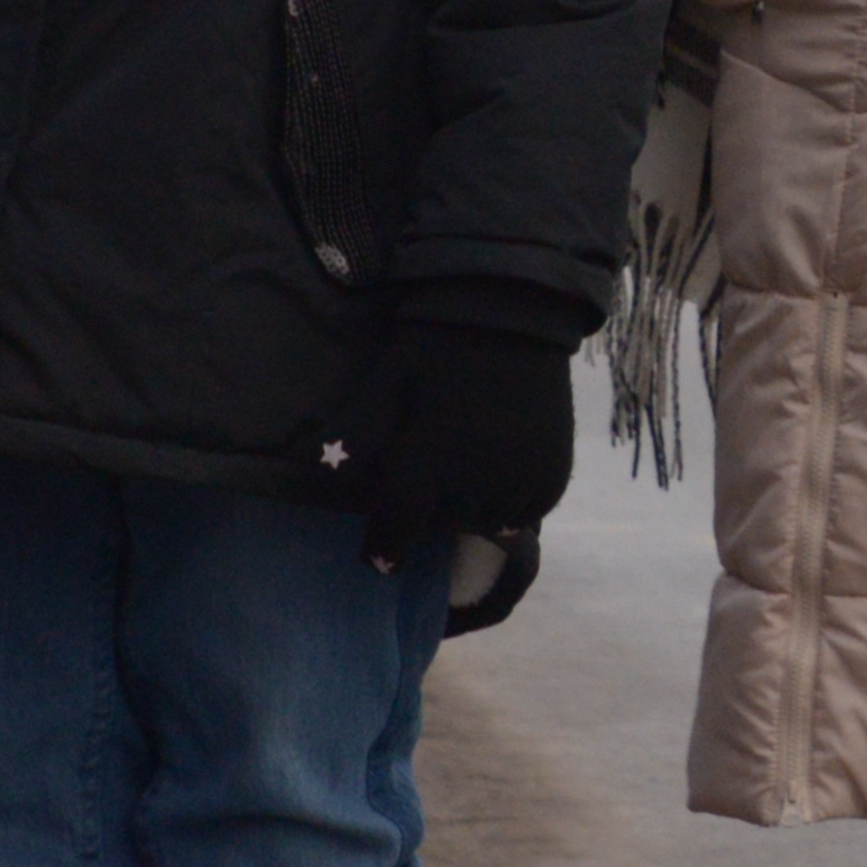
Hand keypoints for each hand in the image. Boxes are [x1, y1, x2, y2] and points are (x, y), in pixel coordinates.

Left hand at [342, 315, 578, 567]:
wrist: (514, 309)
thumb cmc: (437, 347)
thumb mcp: (385, 387)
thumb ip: (353, 439)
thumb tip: (311, 474)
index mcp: (427, 464)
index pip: (397, 533)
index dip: (384, 548)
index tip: (380, 557)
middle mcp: (476, 482)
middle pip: (443, 528)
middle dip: (429, 514)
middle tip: (428, 487)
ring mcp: (521, 478)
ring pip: (486, 523)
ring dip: (471, 510)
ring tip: (465, 480)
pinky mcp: (555, 471)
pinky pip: (527, 512)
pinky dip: (512, 504)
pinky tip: (501, 476)